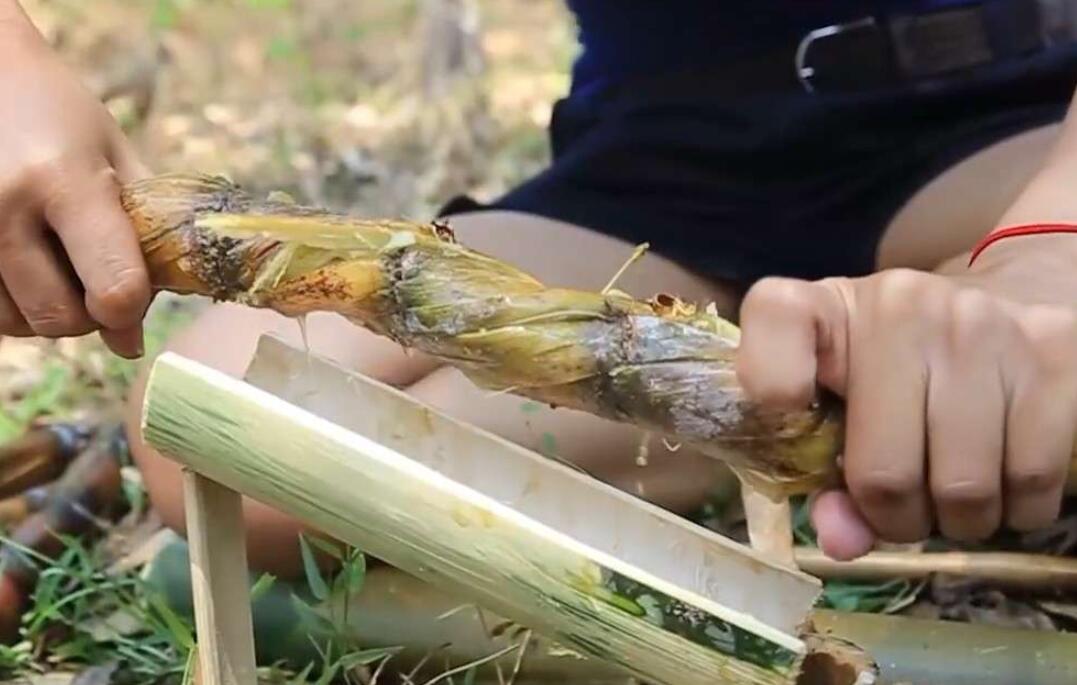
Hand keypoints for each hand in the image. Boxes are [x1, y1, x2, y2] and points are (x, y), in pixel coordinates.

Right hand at [0, 9, 150, 356]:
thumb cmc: (58, 113)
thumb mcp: (115, 156)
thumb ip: (143, 237)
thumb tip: (134, 336)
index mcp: (64, 180)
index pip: (113, 288)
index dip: (130, 309)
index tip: (131, 296)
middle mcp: (3, 207)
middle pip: (60, 318)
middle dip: (88, 315)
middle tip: (93, 277)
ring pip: (15, 324)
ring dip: (44, 311)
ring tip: (53, 263)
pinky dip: (9, 304)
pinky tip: (21, 266)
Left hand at [735, 234, 1076, 559]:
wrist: (1002, 308)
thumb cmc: (896, 373)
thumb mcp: (840, 407)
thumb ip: (820, 474)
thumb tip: (843, 540)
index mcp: (826, 306)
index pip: (775, 314)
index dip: (769, 386)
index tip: (789, 418)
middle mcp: (901, 303)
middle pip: (884, 470)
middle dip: (893, 518)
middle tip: (901, 506)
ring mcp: (981, 324)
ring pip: (964, 489)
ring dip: (957, 521)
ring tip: (951, 494)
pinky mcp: (1055, 354)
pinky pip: (1030, 480)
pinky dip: (1016, 510)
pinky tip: (1001, 484)